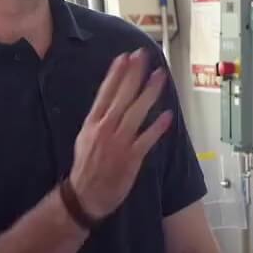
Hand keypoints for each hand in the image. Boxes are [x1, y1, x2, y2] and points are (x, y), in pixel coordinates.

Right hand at [69, 50, 174, 218]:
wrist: (85, 195)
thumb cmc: (86, 167)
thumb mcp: (85, 137)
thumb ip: (99, 119)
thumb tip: (110, 101)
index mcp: (92, 123)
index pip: (105, 92)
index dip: (116, 74)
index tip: (125, 57)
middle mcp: (105, 129)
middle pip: (122, 96)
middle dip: (134, 74)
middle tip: (144, 56)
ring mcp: (119, 143)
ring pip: (136, 112)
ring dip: (149, 92)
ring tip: (160, 76)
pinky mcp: (131, 158)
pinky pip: (147, 139)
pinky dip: (157, 127)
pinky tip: (167, 115)